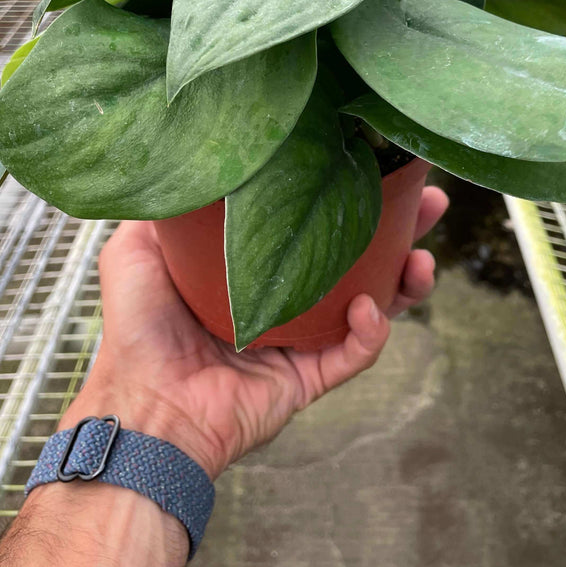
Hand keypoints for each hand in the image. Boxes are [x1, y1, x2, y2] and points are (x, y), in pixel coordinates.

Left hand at [61, 186, 447, 479]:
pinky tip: (371, 308)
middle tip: (429, 201)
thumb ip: (165, 209)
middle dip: (399, 229)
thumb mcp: (137, 249)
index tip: (375, 163)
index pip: (311, 222)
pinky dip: (371, 332)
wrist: (143, 407)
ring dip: (405, 280)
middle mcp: (283, 299)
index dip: (345, 194)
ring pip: (372, 303)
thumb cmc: (136, 331)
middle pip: (357, 257)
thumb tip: (184, 159)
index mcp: (251, 267)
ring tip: (422, 258)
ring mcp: (300, 341)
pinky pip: (354, 354)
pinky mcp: (308, 379)